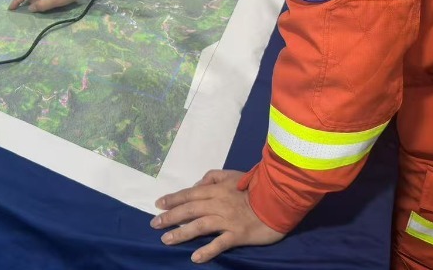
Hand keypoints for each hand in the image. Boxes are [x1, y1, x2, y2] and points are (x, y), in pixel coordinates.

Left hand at [152, 170, 285, 262]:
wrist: (278, 200)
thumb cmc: (255, 187)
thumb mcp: (232, 175)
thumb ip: (213, 177)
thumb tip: (197, 185)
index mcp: (216, 189)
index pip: (189, 194)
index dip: (173, 199)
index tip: (158, 204)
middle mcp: (218, 204)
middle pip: (189, 210)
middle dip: (170, 217)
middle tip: (154, 224)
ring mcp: (227, 220)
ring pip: (199, 226)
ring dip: (181, 233)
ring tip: (166, 240)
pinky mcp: (238, 234)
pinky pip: (220, 243)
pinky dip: (207, 250)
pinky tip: (195, 257)